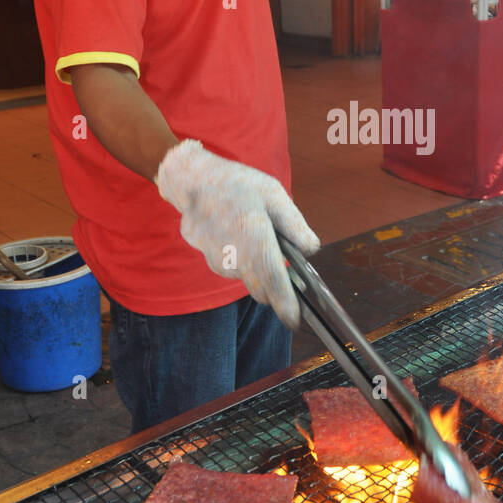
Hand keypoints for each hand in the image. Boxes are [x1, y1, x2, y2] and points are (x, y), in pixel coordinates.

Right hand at [156, 139, 319, 329]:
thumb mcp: (274, 194)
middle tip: (280, 254)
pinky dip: (241, 258)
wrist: (192, 181)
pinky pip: (234, 268)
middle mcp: (233, 256)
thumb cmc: (237, 184)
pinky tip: (235, 233)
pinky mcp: (209, 262)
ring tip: (252, 231)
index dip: (285, 305)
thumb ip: (295, 225)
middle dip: (275, 285)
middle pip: (261, 289)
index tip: (295, 321)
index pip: (273, 282)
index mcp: (253, 236)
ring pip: (248, 278)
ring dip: (256, 265)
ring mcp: (218, 262)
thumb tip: (309, 251)